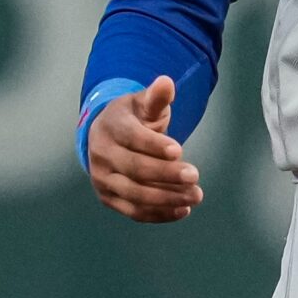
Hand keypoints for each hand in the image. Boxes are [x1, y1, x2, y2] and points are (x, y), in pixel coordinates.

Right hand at [86, 77, 203, 222]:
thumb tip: (166, 82)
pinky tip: (183, 211)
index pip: (132, 137)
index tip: (179, 150)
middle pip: (135, 169)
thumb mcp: (142, 104)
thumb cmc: (132, 118)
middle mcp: (101, 154)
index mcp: (111, 126)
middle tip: (196, 177)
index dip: (154, 145)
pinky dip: (159, 214)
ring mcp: (102, 179)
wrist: (106, 137)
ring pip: (135, 194)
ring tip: (195, 196)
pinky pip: (134, 211)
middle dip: (167, 175)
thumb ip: (156, 98)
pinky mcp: (108, 198)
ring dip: (167, 198)